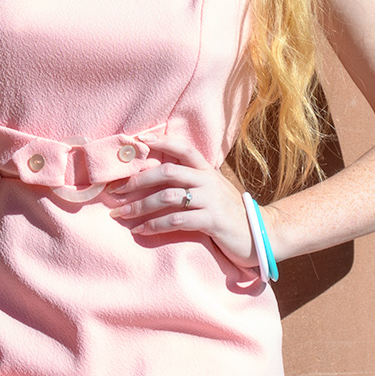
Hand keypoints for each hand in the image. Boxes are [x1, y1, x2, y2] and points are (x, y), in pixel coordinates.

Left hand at [107, 134, 255, 268]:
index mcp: (207, 170)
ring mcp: (211, 200)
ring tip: (121, 215)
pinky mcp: (212, 221)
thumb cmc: (229, 213)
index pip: (183, 148)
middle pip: (167, 171)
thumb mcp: (213, 191)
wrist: (260, 234)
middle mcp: (208, 181)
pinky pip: (177, 220)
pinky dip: (155, 225)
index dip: (161, 141)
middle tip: (115, 192)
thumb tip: (160, 175)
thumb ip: (192, 181)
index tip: (137, 141)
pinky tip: (142, 230)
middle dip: (137, 180)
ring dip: (140, 206)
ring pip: (168, 196)